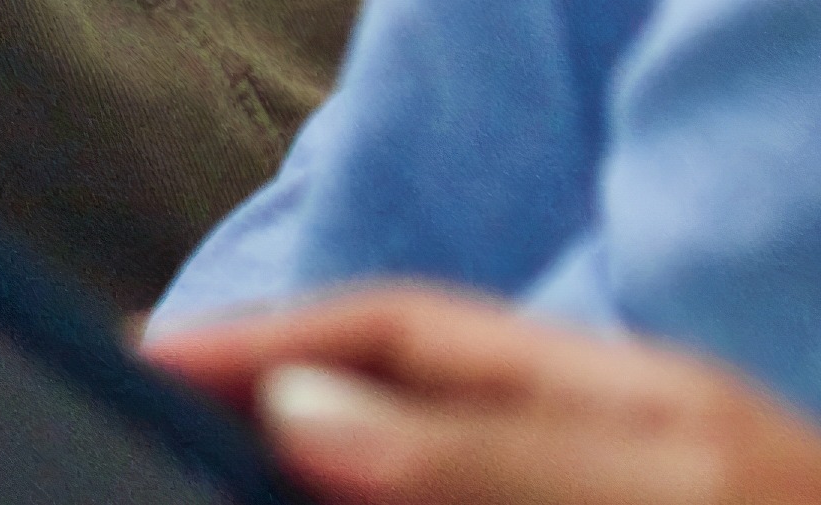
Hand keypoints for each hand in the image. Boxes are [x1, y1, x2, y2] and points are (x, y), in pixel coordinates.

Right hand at [139, 287, 820, 504]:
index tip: (139, 360)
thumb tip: (305, 404)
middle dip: (261, 422)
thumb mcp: (681, 495)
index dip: (263, 338)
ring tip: (204, 496)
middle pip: (389, 426)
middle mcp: (600, 462)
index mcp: (619, 399)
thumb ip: (496, 454)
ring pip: (417, 493)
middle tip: (142, 449)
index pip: (400, 332)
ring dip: (311, 491)